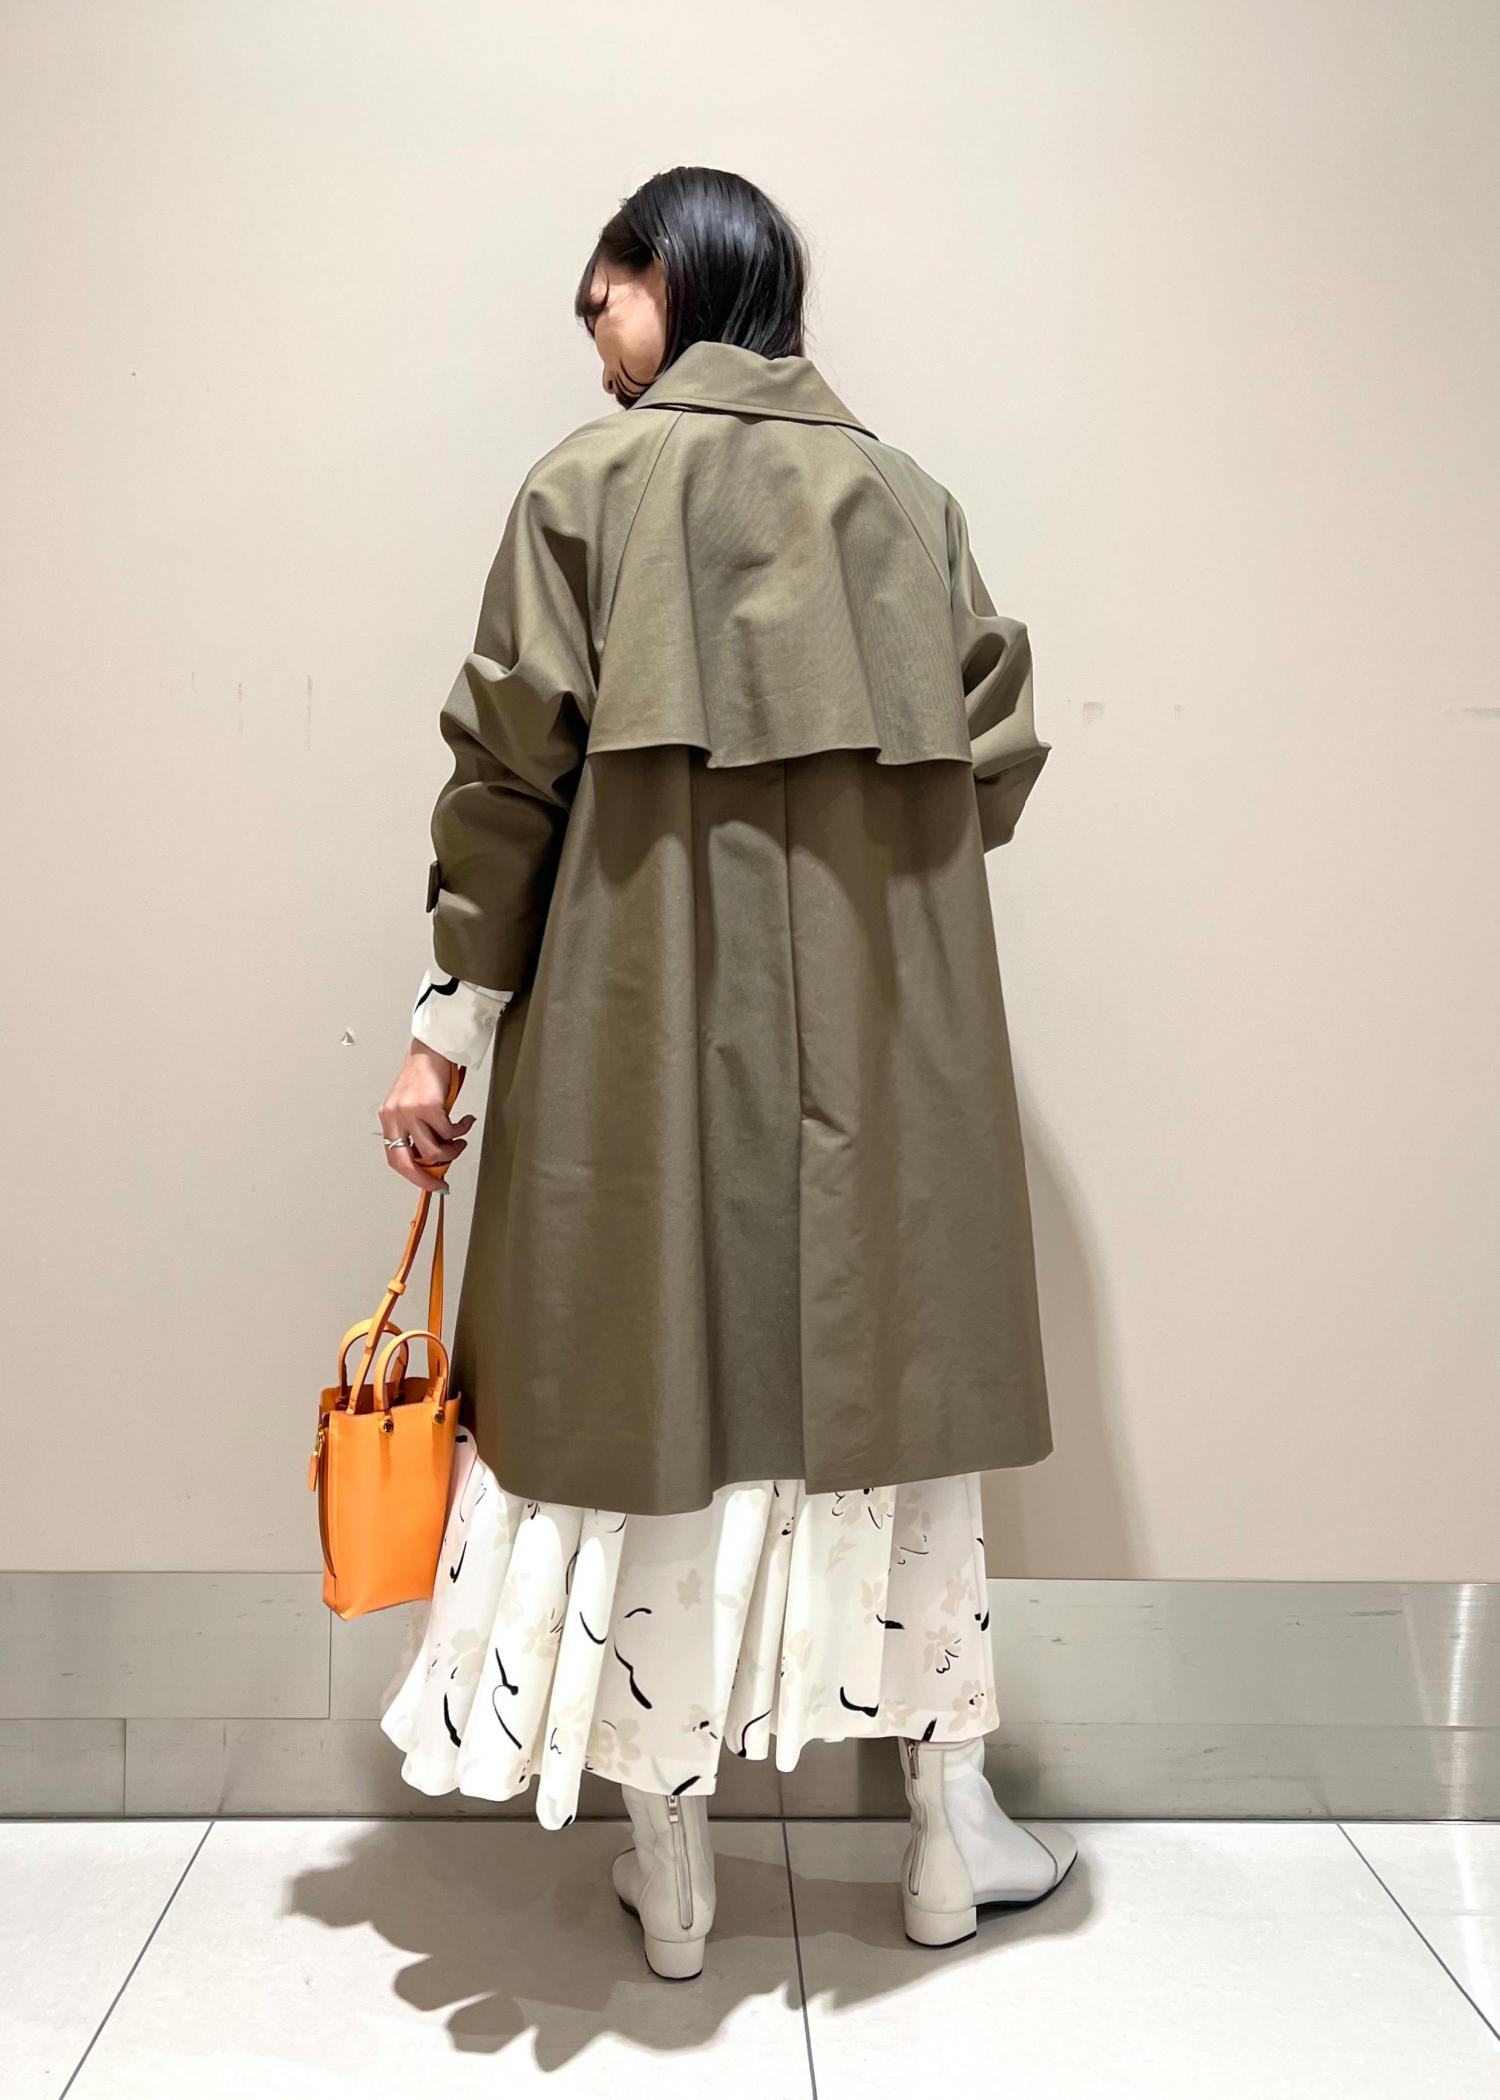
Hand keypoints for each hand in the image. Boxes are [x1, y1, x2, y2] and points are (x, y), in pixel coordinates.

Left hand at [379, 1041, 476, 1192]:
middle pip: (407, 1162)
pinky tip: (465, 1122)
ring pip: (433, 1151)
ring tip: (460, 1142)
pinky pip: (449, 1131)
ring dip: (452, 1151)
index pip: (394, 1158)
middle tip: (442, 1183)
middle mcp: (395, 1117)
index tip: (428, 1183)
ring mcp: (410, 1112)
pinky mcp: (429, 1106)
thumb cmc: (423, 1075)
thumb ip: (416, 1129)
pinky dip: (461, 1130)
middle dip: (426, 1179)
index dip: (411, 1175)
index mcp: (388, 1118)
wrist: (431, 1049)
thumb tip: (432, 1157)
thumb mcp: (411, 1105)